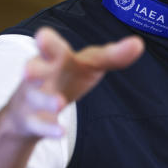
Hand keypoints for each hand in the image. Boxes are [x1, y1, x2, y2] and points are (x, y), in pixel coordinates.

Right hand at [6, 27, 144, 137]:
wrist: (30, 110)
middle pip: (34, 68)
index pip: (51, 47)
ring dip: (46, 101)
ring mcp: (33, 98)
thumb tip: (139, 44)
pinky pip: (38, 124)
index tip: (42, 36)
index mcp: (56, 58)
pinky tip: (61, 131)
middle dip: (33, 68)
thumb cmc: (65, 78)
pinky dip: (49, 128)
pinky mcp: (32, 121)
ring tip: (60, 104)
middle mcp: (40, 75)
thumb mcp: (88, 65)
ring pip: (35, 98)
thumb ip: (111, 56)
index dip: (47, 42)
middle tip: (29, 71)